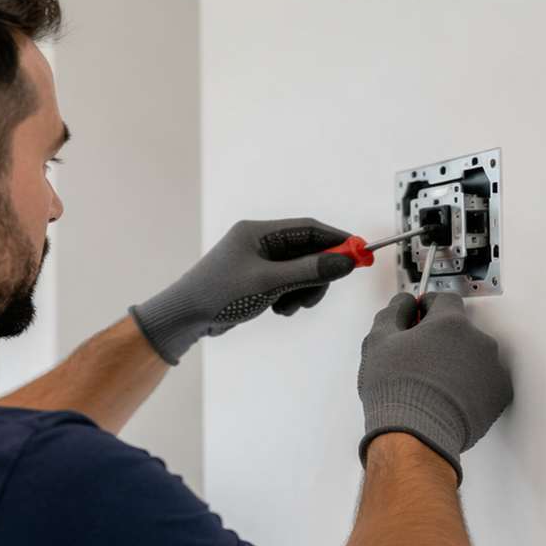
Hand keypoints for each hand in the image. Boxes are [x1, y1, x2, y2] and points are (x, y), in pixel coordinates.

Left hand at [130, 218, 357, 363]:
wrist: (185, 316)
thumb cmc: (220, 294)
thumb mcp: (270, 283)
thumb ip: (309, 271)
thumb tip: (346, 261)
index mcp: (257, 232)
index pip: (308, 228)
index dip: (337, 240)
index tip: (360, 254)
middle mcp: (257, 242)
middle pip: (307, 250)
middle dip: (317, 273)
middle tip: (316, 294)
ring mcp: (256, 260)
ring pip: (299, 270)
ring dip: (303, 290)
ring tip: (288, 308)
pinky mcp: (255, 279)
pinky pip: (286, 283)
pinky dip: (290, 296)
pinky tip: (277, 310)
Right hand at [357, 292, 513, 482]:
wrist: (416, 433)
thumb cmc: (397, 389)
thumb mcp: (379, 341)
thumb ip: (393, 311)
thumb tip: (405, 303)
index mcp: (450, 323)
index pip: (445, 299)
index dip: (428, 307)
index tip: (419, 318)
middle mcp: (479, 341)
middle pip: (461, 329)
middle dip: (443, 338)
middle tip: (420, 357)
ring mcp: (493, 368)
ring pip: (475, 354)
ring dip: (459, 361)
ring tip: (433, 382)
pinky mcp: (500, 394)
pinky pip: (486, 380)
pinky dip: (471, 384)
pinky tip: (448, 396)